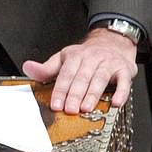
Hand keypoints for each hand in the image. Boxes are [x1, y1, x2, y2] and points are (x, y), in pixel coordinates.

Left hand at [22, 28, 137, 112]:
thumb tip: (27, 68)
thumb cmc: (86, 55)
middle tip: (70, 110)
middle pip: (82, 77)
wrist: (113, 42)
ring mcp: (109, 63)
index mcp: (75, 56)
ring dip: (93, 94)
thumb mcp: (64, 58)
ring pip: (100, 78)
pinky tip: (115, 103)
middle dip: (75, 94)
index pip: (66, 74)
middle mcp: (92, 58)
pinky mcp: (124, 69)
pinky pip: (124, 81)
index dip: (60, 90)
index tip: (56, 104)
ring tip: (86, 108)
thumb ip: (47, 68)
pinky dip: (121, 92)